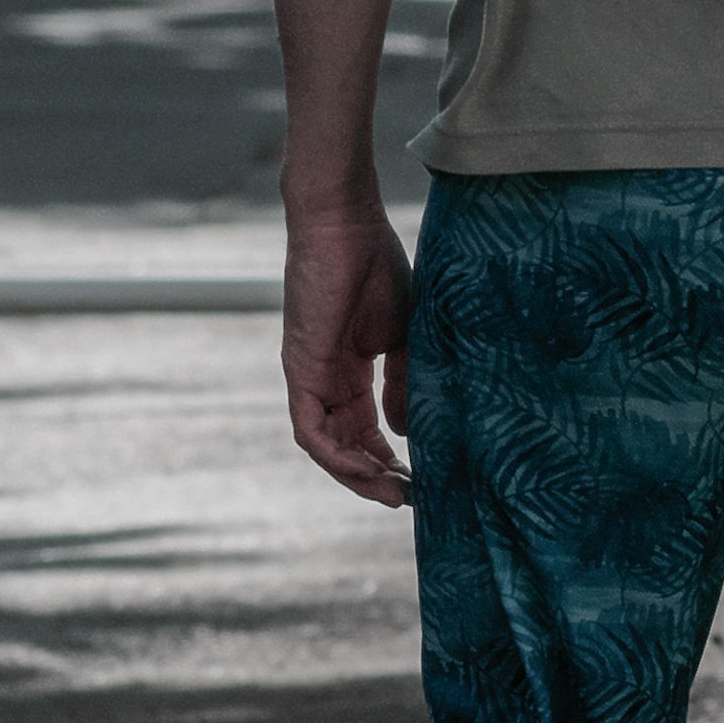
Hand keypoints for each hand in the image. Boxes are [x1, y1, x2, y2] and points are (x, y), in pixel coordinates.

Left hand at [283, 197, 413, 504]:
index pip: (363, 428)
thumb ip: (403, 383)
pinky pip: (311, 431)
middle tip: (412, 498)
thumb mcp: (403, 335)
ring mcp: (309, 376)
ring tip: (394, 493)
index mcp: (347, 369)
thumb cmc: (375, 265)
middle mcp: (323, 380)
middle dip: (376, 477)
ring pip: (325, 447)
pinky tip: (371, 469)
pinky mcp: (301, 370)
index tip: (422, 478)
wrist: (345, 224)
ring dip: (357, 476)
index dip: (390, 458)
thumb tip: (407, 430)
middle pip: (344, 445)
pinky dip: (338, 457)